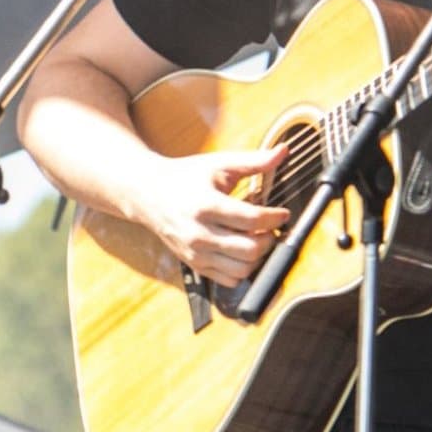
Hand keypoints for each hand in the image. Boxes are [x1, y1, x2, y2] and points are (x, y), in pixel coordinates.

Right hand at [140, 142, 291, 286]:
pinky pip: (229, 279)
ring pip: (242, 269)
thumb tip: (283, 151)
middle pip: (250, 249)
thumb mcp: (219, 164)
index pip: (252, 219)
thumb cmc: (184, 178)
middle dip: (269, 238)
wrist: (148, 194)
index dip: (275, 217)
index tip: (282, 213)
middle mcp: (199, 233)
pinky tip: (242, 250)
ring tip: (257, 238)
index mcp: (206, 205)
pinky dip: (243, 269)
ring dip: (258, 256)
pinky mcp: (195, 265)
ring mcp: (196, 253)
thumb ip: (254, 161)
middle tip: (271, 228)